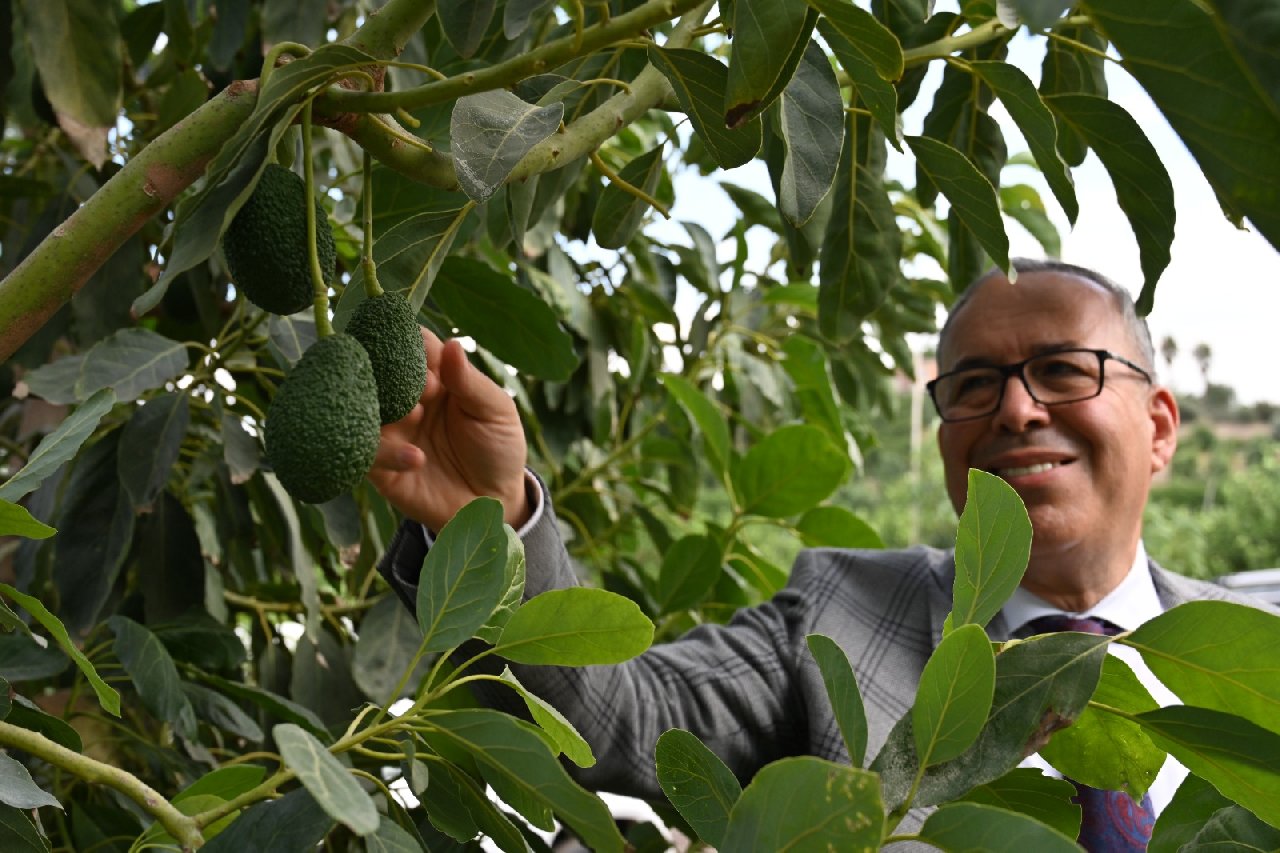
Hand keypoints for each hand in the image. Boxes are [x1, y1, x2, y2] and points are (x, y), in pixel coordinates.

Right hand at [368, 328, 529, 529]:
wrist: (494, 503)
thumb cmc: (497, 447)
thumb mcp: (496, 411)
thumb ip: (471, 381)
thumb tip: (452, 344)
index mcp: (434, 375)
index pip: (413, 345)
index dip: (411, 340)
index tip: (416, 344)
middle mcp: (406, 398)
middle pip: (381, 370)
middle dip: (395, 370)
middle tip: (423, 383)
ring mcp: (391, 431)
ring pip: (366, 408)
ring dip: (389, 407)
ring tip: (417, 414)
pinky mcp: (381, 466)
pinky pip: (368, 454)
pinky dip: (387, 453)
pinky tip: (418, 458)